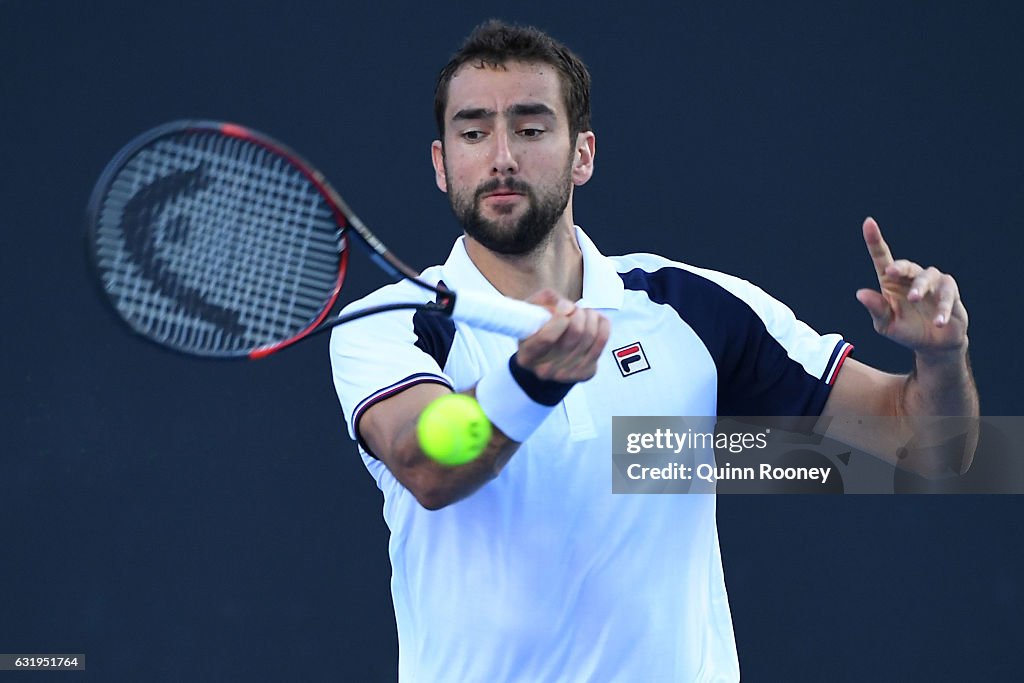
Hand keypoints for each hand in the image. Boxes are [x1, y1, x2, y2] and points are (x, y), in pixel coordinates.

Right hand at [516, 289, 610, 382]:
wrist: (546, 352)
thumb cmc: (538, 327)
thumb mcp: (532, 310)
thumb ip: (545, 300)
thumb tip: (568, 306)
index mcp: (527, 355)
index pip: (547, 338)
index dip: (560, 317)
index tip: (564, 306)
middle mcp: (545, 370)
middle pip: (575, 333)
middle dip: (578, 313)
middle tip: (574, 309)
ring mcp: (566, 375)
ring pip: (590, 335)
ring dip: (590, 317)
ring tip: (583, 313)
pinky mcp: (585, 373)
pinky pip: (601, 342)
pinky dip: (601, 325)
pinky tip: (595, 320)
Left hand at [855, 217, 968, 356]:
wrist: (933, 345)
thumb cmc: (906, 331)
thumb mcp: (886, 324)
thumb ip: (876, 309)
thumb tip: (860, 294)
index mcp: (891, 283)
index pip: (882, 258)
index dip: (874, 240)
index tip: (868, 223)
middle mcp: (911, 278)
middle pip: (906, 265)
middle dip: (900, 267)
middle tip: (891, 273)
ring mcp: (932, 284)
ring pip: (928, 276)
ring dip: (920, 287)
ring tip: (914, 299)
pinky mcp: (950, 292)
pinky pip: (947, 294)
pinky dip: (942, 308)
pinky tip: (938, 322)